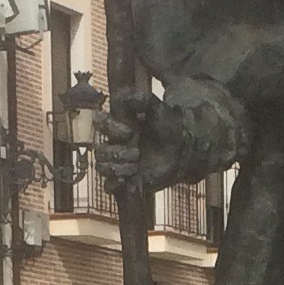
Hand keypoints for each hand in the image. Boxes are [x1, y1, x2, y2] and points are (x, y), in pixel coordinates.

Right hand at [95, 75, 241, 192]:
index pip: (99, 123)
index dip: (110, 128)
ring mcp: (119, 163)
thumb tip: (124, 98)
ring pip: (101, 167)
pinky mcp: (126, 180)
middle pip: (99, 150)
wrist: (184, 150)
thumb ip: (142, 99)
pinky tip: (128, 179)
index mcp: (118, 125)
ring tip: (135, 165)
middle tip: (136, 152)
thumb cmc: (170, 127)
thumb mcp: (158, 108)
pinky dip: (115, 184)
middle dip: (116, 153)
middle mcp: (115, 144)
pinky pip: (109, 186)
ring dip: (117, 167)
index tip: (129, 132)